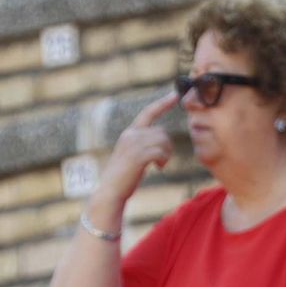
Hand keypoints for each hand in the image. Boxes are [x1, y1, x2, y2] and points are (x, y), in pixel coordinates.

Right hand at [92, 91, 178, 208]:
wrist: (110, 191)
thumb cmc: (123, 178)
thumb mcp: (132, 156)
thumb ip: (143, 145)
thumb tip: (161, 141)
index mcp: (129, 133)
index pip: (148, 112)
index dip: (162, 103)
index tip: (174, 95)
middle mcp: (131, 135)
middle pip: (162, 131)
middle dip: (167, 146)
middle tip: (162, 160)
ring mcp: (134, 145)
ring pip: (163, 141)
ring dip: (166, 154)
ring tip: (160, 164)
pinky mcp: (138, 156)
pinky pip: (160, 151)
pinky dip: (163, 160)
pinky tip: (158, 168)